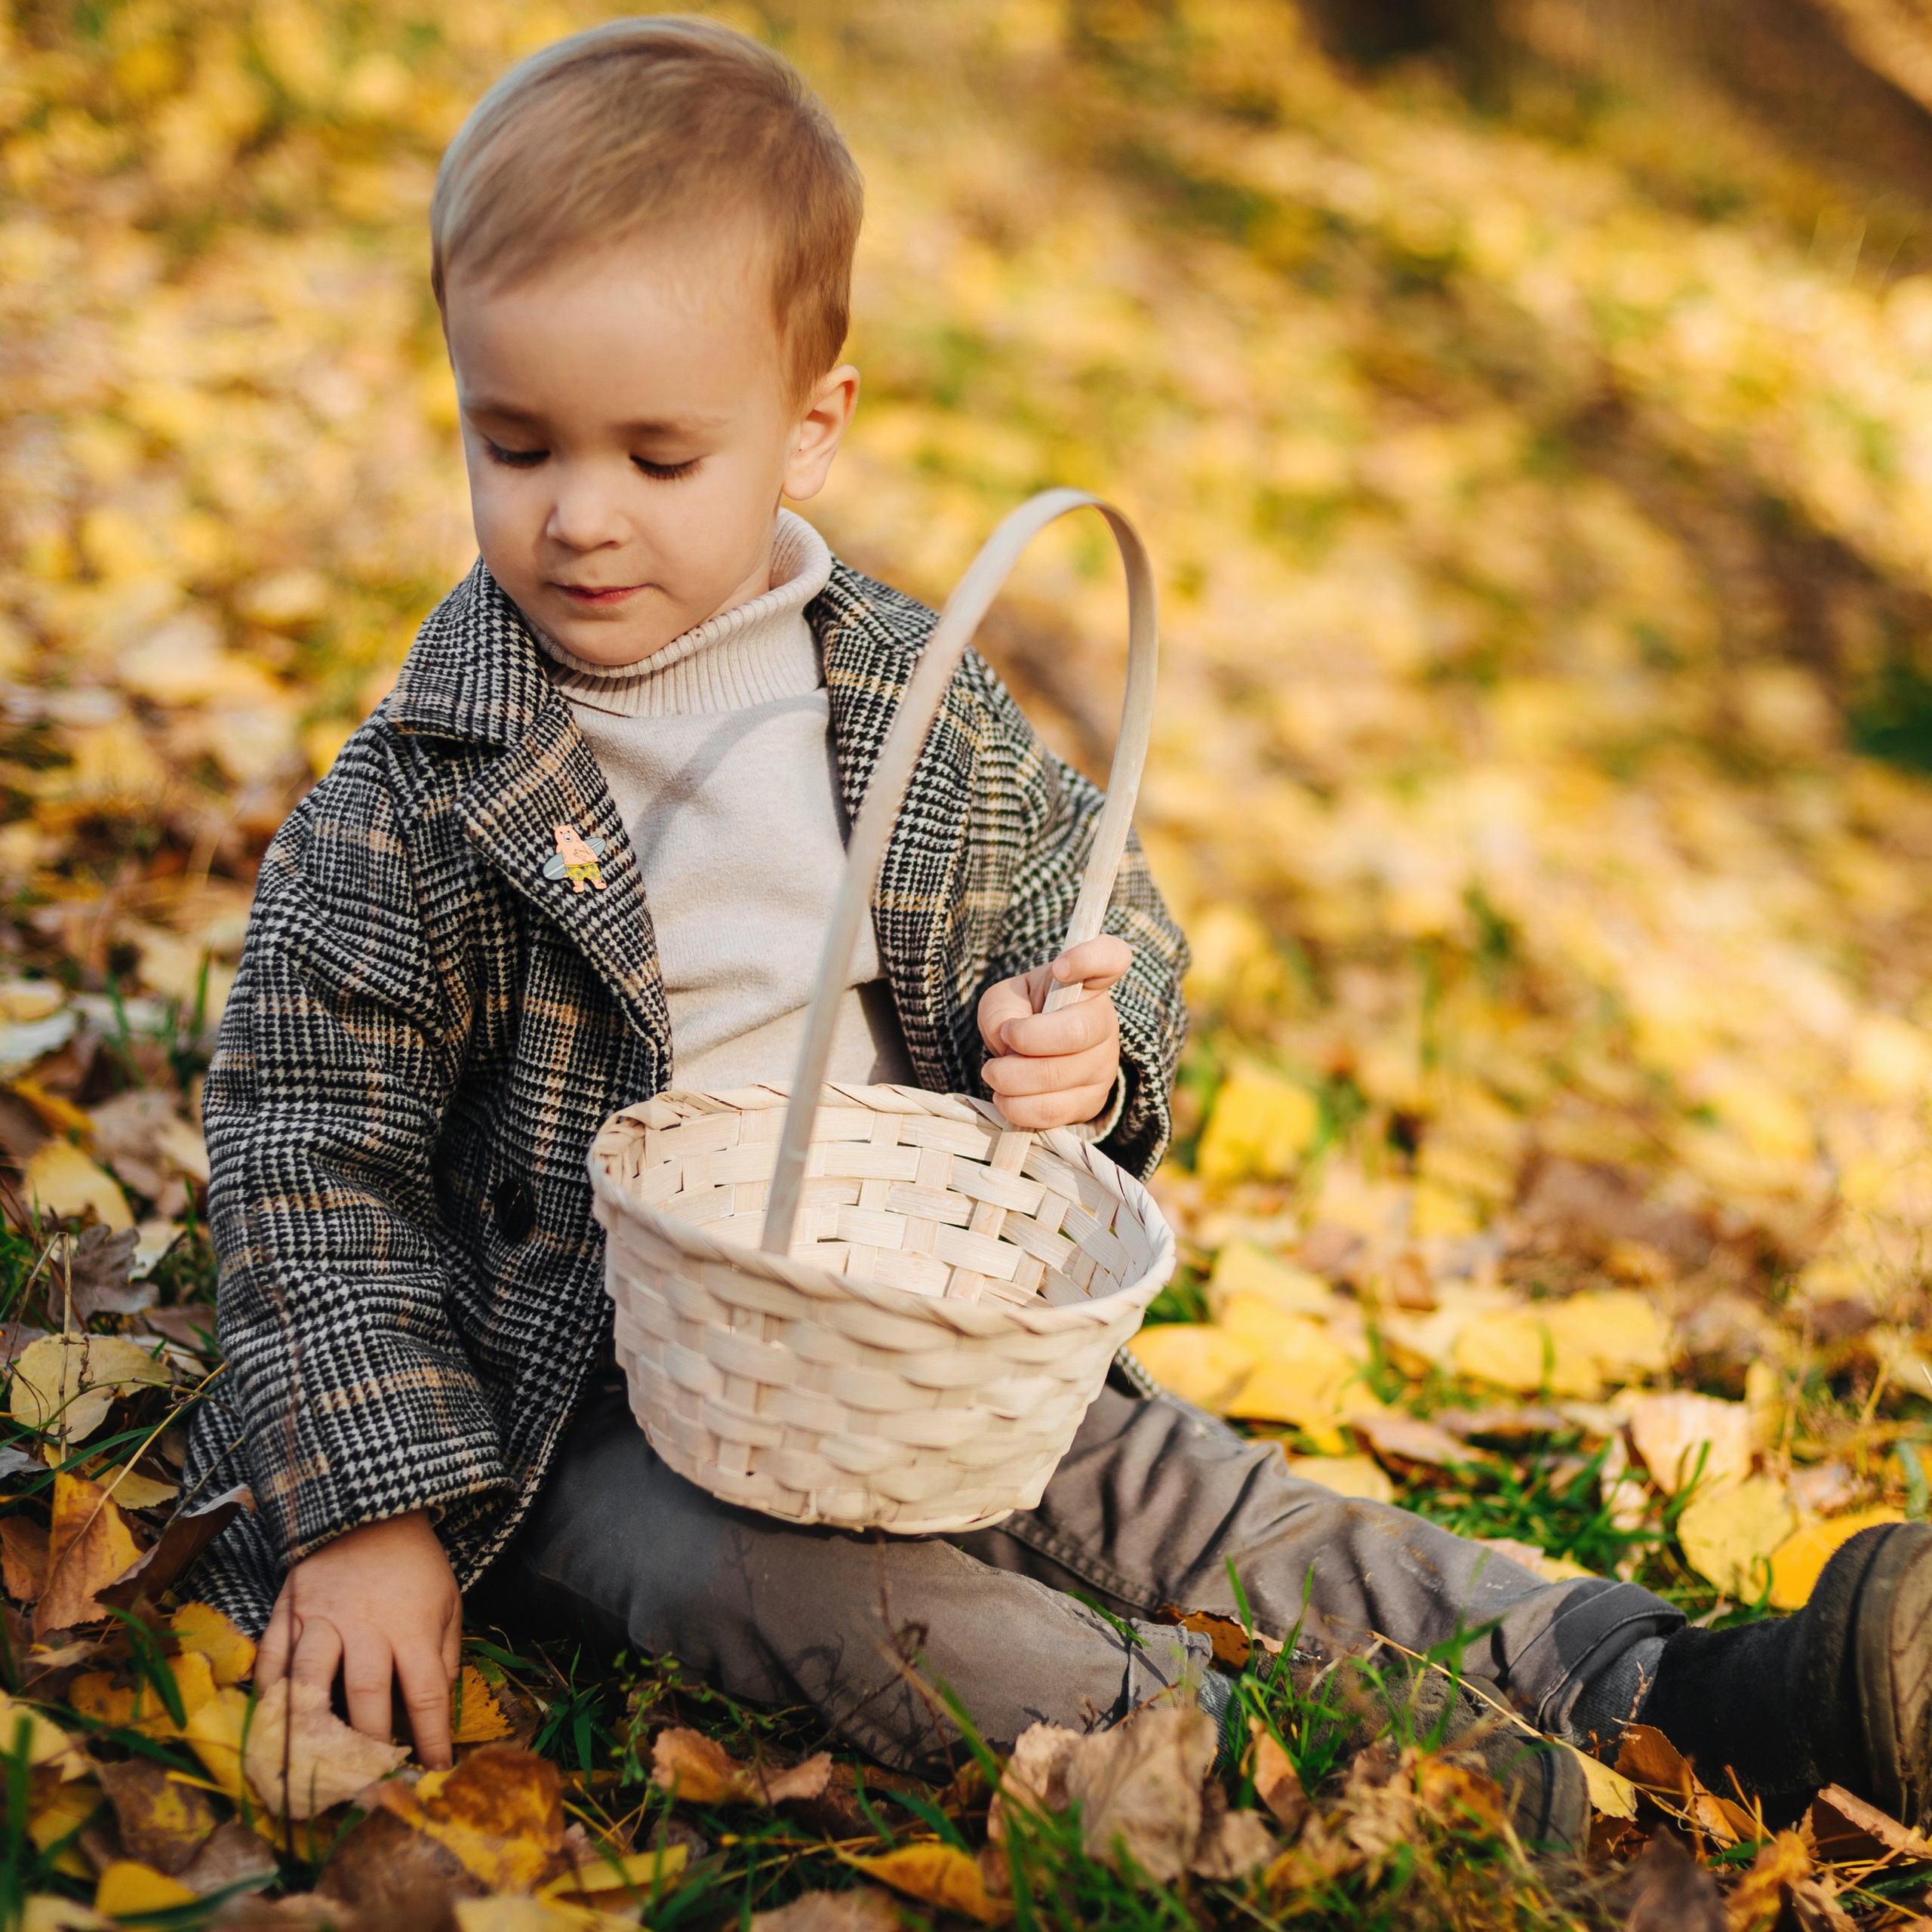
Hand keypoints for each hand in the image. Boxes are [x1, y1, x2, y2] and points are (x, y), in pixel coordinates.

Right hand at [256, 1510, 462, 1768]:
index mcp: (412, 1626)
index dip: (431, 1739)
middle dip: (368, 1746)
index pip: (426, 1695)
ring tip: (311, 1765)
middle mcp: (366, 1626)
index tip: (436, 1773)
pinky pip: (271, 1657)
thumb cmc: (416, 1565)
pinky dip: (268, 1693)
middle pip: (366, 1696)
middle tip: (368, 1786)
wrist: (373, 1510)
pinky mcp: (288, 1610)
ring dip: (312, 1726)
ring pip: (311, 1679)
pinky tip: (269, 1724)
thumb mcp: (448, 1603)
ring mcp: (322, 1618)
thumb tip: (437, 1713)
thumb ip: (443, 1657)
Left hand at [977, 935, 1129, 1130]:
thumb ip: (1002, 1011)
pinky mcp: (1091, 1100)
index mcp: (1087, 984)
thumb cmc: (1022, 1017)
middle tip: (1003, 1042)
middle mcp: (1103, 1022)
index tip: (1060, 967)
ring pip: (1061, 1076)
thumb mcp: (1004, 1001)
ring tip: (993, 1073)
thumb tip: (1010, 1040)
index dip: (1091, 959)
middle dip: (1030, 1041)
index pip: (1111, 958)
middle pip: (1078, 1030)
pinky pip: (1057, 1110)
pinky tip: (1005, 1098)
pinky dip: (1021, 1108)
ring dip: (1016, 1078)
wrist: (1032, 1058)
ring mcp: (1103, 1064)